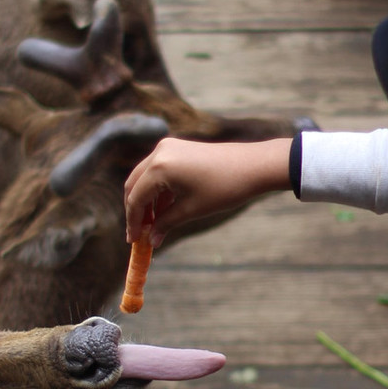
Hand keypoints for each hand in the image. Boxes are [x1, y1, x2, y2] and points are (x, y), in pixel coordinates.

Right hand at [124, 137, 291, 246]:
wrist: (253, 165)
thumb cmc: (224, 188)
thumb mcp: (192, 210)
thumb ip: (166, 224)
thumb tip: (151, 240)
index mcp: (159, 167)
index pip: (136, 198)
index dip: (133, 222)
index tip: (133, 241)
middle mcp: (159, 152)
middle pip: (134, 185)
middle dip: (136, 210)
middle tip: (139, 234)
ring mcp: (168, 147)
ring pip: (144, 178)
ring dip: (146, 201)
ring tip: (153, 226)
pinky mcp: (177, 148)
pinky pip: (158, 171)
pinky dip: (157, 190)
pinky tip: (164, 210)